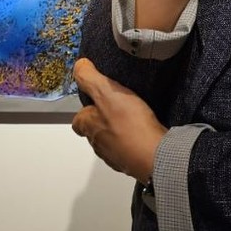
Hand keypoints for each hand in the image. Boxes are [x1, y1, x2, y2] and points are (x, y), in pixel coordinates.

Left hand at [71, 58, 166, 182]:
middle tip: (117, 108)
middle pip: (93, 131)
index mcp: (88, 126)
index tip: (95, 100)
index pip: (77, 120)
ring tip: (133, 120)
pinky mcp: (131, 164)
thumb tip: (78, 66)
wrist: (153, 155)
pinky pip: (127, 152)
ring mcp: (114, 156)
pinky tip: (143, 134)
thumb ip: (90, 78)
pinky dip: (132, 143)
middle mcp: (97, 144)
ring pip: (110, 142)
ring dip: (117, 133)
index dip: (85, 110)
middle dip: (102, 121)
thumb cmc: (129, 123)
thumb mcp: (107, 91)